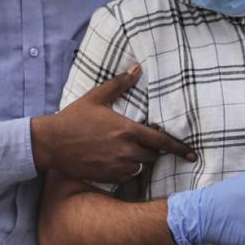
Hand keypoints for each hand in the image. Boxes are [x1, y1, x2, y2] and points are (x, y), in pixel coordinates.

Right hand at [31, 65, 195, 182]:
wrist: (52, 142)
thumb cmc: (74, 118)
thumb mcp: (97, 97)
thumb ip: (120, 83)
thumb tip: (137, 67)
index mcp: (126, 130)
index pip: (161, 141)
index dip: (179, 148)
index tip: (192, 154)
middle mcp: (125, 150)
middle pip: (153, 155)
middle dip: (153, 150)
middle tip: (144, 142)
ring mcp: (116, 165)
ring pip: (141, 167)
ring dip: (141, 160)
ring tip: (129, 150)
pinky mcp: (107, 176)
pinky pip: (128, 176)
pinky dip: (129, 170)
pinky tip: (119, 161)